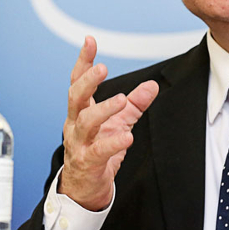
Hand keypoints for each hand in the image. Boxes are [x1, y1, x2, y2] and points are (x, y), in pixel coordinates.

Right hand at [59, 36, 158, 209]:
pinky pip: (98, 152)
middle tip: (102, 68)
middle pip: (75, 98)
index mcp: (81, 112)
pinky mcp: (87, 163)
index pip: (78, 81)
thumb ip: (135, 104)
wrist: (84, 189)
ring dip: (103, 109)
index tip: (90, 41)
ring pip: (85, 123)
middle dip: (87, 81)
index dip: (83, 61)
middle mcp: (75, 124)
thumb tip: (153, 85)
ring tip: (122, 99)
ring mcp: (79, 144)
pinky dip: (112, 143)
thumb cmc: (96, 152)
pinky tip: (127, 137)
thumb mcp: (119, 123)